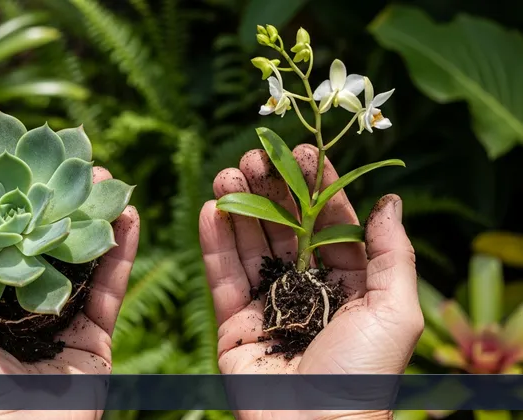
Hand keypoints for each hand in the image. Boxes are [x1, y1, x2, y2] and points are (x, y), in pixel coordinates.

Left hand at [0, 167, 139, 419]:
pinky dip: (123, 250)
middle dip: (58, 201)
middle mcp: (24, 303)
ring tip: (105, 177)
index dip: (9, 203)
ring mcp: (63, 317)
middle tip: (71, 163)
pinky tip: (128, 213)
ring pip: (83, 256)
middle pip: (45, 241)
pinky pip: (113, 287)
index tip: (19, 165)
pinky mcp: (97, 334)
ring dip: (96, 215)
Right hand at [199, 145, 422, 419]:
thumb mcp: (395, 311)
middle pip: (284, 228)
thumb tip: (389, 200)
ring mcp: (266, 305)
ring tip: (228, 173)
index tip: (303, 151)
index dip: (317, 187)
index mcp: (346, 286)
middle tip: (254, 155)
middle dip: (270, 189)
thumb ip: (392, 253)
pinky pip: (221, 275)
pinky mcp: (232, 323)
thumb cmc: (362, 374)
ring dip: (238, 206)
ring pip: (248, 245)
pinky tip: (211, 207)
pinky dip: (213, 241)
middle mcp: (305, 290)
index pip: (330, 224)